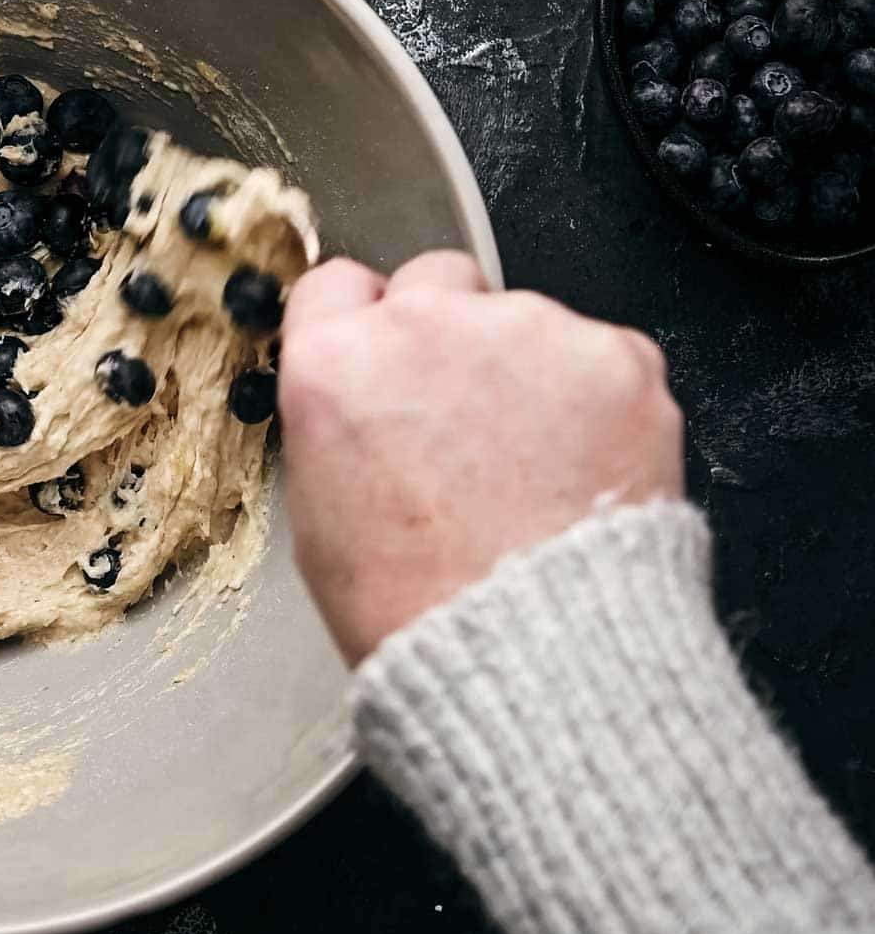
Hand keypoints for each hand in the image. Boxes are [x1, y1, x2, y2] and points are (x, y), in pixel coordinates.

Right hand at [277, 251, 684, 665]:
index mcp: (335, 364)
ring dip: (526, 371)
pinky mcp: (614, 356)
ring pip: (524, 319)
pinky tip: (580, 469)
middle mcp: (424, 327)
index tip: (382, 354)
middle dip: (448, 331)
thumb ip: (339, 418)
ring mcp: (525, 332)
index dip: (362, 323)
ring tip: (532, 469)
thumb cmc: (417, 608)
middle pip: (435, 279)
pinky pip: (600, 356)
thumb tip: (367, 395)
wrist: (529, 654)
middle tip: (465, 418)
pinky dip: (596, 401)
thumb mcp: (319, 512)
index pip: (337, 285)